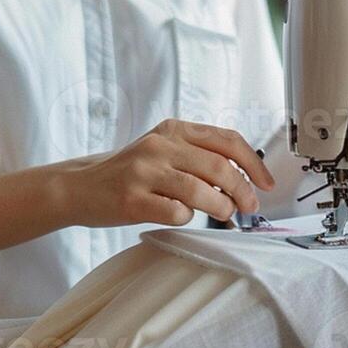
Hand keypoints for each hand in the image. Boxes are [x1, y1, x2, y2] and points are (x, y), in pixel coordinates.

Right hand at [61, 119, 275, 228]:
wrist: (80, 186)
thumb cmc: (130, 172)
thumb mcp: (162, 149)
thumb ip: (198, 155)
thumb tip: (244, 178)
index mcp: (173, 129)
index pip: (227, 139)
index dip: (254, 163)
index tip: (267, 183)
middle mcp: (159, 145)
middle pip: (221, 167)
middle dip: (243, 191)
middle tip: (249, 207)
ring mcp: (144, 172)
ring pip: (203, 192)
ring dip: (221, 208)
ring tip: (223, 214)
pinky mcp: (133, 200)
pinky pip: (177, 213)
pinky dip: (187, 219)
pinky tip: (180, 216)